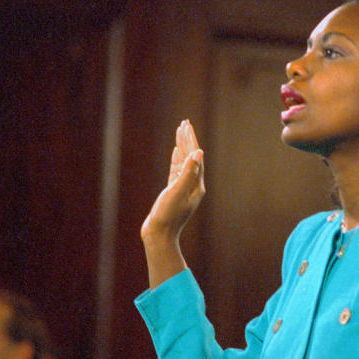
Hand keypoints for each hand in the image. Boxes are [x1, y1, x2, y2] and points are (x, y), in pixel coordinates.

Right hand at [142, 120, 205, 245]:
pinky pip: (177, 170)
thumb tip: (199, 152)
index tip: (186, 125)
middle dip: (188, 139)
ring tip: (180, 132)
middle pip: (191, 157)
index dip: (190, 139)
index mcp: (197, 184)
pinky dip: (177, 159)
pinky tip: (176, 151)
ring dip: (182, 146)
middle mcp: (193, 185)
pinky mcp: (174, 192)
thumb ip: (188, 172)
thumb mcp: (177, 191)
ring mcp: (183, 188)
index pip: (195, 156)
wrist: (159, 235)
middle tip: (184, 123)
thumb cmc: (168, 215)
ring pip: (184, 162)